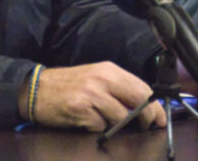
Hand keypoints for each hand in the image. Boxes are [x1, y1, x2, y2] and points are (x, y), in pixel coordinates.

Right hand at [23, 62, 164, 130]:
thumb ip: (118, 89)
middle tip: (147, 127)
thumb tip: (143, 107)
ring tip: (104, 121)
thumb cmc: (69, 85)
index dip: (155, 106)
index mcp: (110, 70)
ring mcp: (91, 94)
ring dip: (118, 125)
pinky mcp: (80, 109)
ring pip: (121, 117)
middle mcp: (103, 79)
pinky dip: (97, 128)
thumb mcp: (96, 79)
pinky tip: (87, 121)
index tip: (161, 118)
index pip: (142, 87)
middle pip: (138, 101)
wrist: (37, 89)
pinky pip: (100, 126)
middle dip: (147, 118)